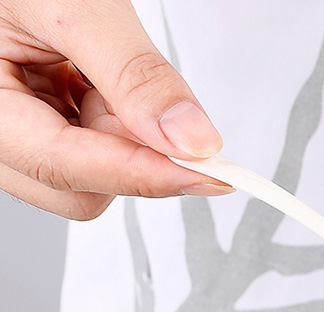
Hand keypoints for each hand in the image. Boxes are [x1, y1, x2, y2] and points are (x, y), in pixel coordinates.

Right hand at [0, 0, 228, 219]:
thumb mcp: (77, 8)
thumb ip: (134, 75)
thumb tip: (191, 139)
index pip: (65, 167)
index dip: (145, 174)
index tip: (209, 173)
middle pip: (77, 188)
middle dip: (131, 154)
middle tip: (162, 109)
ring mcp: (13, 130)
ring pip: (89, 175)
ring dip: (121, 134)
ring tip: (104, 72)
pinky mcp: (35, 122)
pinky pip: (88, 148)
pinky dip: (112, 120)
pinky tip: (98, 81)